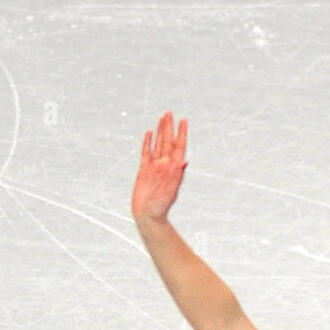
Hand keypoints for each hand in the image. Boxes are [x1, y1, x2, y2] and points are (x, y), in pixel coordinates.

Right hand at [132, 111, 187, 225]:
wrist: (148, 217)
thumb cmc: (161, 207)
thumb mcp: (170, 191)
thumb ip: (177, 176)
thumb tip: (184, 161)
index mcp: (172, 168)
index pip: (178, 147)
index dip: (181, 133)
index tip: (184, 120)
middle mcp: (164, 165)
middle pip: (167, 142)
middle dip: (169, 127)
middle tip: (170, 113)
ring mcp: (154, 167)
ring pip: (158, 145)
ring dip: (160, 132)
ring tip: (162, 118)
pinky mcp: (144, 171)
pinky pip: (146, 153)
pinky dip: (148, 143)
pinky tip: (149, 134)